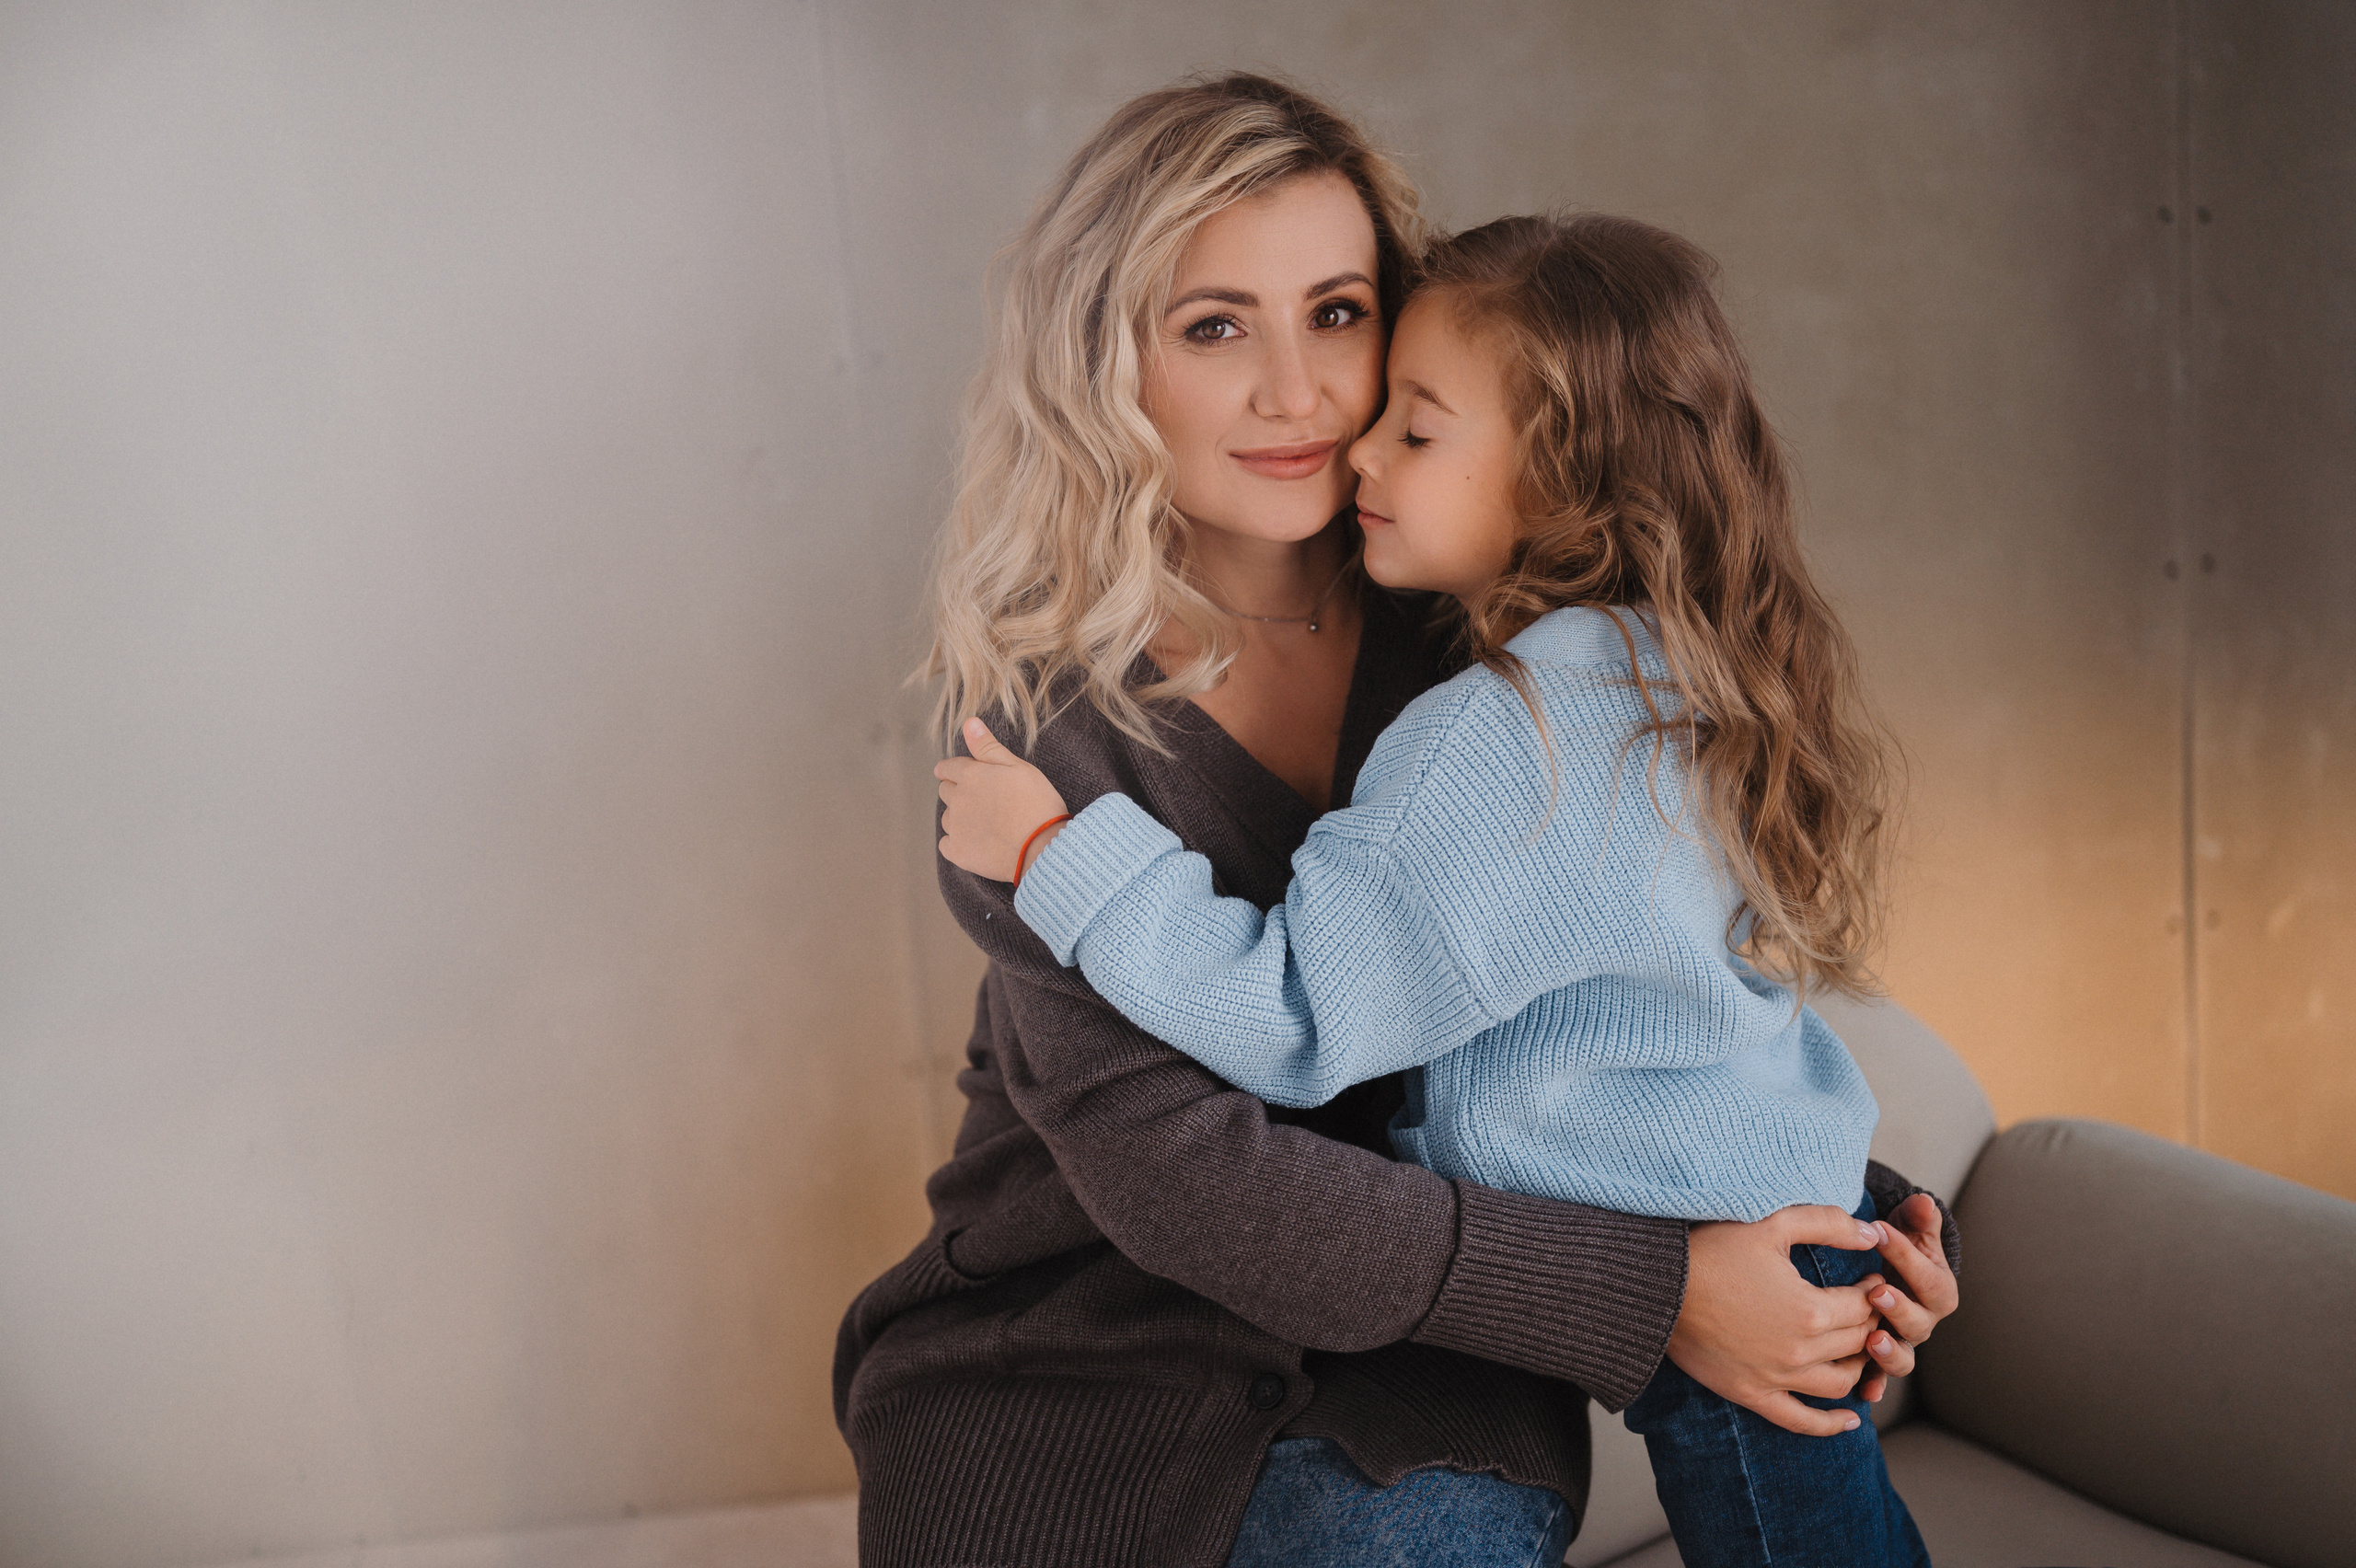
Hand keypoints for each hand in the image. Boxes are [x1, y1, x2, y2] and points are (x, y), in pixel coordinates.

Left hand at [935, 718, 1070, 882]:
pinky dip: (957, 842)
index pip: (948, 768)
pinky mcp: (958, 852)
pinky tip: (976, 843)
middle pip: (945, 791)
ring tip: (984, 822)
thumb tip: (968, 723)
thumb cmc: (1036, 803)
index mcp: (970, 775)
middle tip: (981, 799)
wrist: (1043, 846)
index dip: (951, 770)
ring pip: (947, 817)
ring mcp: (956, 827)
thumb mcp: (1017, 766)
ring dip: (958, 817)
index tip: (955, 774)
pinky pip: (946, 844)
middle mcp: (957, 799)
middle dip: (957, 791)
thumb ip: (988, 746)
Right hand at [1667, 1204, 1891, 1436]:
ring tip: (1855, 1348)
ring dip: (1858, 1366)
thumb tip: (1871, 1234)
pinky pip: (1801, 1421)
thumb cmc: (1711, 1250)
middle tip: (1865, 1308)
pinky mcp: (1752, 1395)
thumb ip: (1827, 1224)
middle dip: (1869, 1323)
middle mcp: (1801, 1351)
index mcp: (1810, 1309)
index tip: (1870, 1281)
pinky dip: (1829, 1425)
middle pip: (1857, 1343)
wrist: (1656, 1288)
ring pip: (1840, 1383)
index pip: (1864, 1307)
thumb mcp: (1771, 1224)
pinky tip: (1850, 1421)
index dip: (1874, 1292)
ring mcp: (1777, 1378)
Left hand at [1855, 1192, 1959, 1390]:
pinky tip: (1864, 1392)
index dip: (1905, 1254)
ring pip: (1905, 1357)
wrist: (1888, 1266)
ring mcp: (1903, 1342)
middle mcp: (1925, 1321)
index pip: (1926, 1276)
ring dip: (1891, 1353)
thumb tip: (1924, 1200)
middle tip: (1877, 1292)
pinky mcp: (1880, 1359)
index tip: (1879, 1231)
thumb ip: (1919, 1217)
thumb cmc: (1899, 1243)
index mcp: (1939, 1290)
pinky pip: (1879, 1378)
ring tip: (1873, 1340)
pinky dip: (1874, 1385)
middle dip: (1899, 1308)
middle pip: (1919, 1322)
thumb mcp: (1909, 1226)